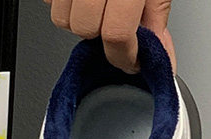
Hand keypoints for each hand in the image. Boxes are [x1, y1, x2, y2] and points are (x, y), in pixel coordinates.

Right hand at [44, 0, 175, 73]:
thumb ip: (156, 20)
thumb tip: (162, 58)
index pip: (116, 35)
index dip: (126, 56)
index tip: (135, 62)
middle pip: (83, 29)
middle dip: (100, 37)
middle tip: (116, 28)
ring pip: (61, 18)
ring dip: (79, 20)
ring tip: (97, 9)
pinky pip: (48, 1)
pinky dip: (64, 3)